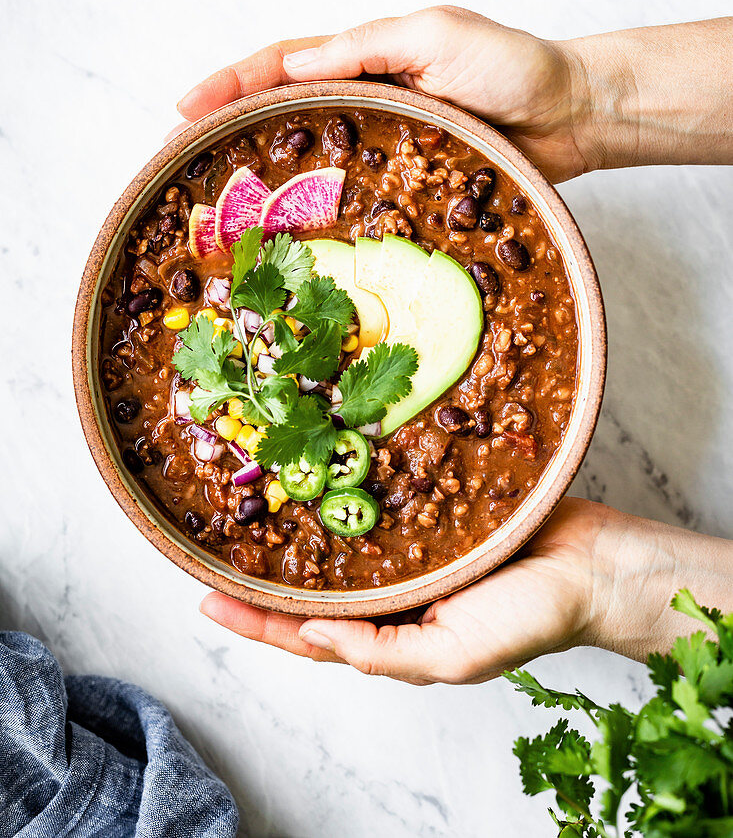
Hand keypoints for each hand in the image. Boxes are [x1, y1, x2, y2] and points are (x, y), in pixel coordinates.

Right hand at [177, 7, 597, 182]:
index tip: (183, 110)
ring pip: (310, 160)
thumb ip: (368, 45)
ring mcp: (383, 146)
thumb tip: (294, 65)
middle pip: (281, 113)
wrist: (572, 115)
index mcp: (365, 56)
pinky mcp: (406, 188)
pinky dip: (316, 215)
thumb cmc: (513, 65)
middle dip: (226, 131)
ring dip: (261, 179)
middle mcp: (365, 101)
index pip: (282, 65)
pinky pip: (352, 200)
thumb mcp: (437, 33)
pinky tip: (290, 238)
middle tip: (179, 162)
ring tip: (216, 207)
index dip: (230, 84)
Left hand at [200, 499, 603, 685]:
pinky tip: (322, 465)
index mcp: (392, 633)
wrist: (593, 562)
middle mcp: (393, 590)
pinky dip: (347, 489)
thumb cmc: (531, 619)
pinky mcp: (430, 505)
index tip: (205, 601)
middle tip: (213, 545)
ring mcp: (410, 545)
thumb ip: (383, 652)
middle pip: (312, 583)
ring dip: (298, 525)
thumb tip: (309, 634)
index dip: (256, 620)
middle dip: (263, 571)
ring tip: (253, 502)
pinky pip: (378, 497)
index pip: (307, 633)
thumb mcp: (453, 656)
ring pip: (339, 536)